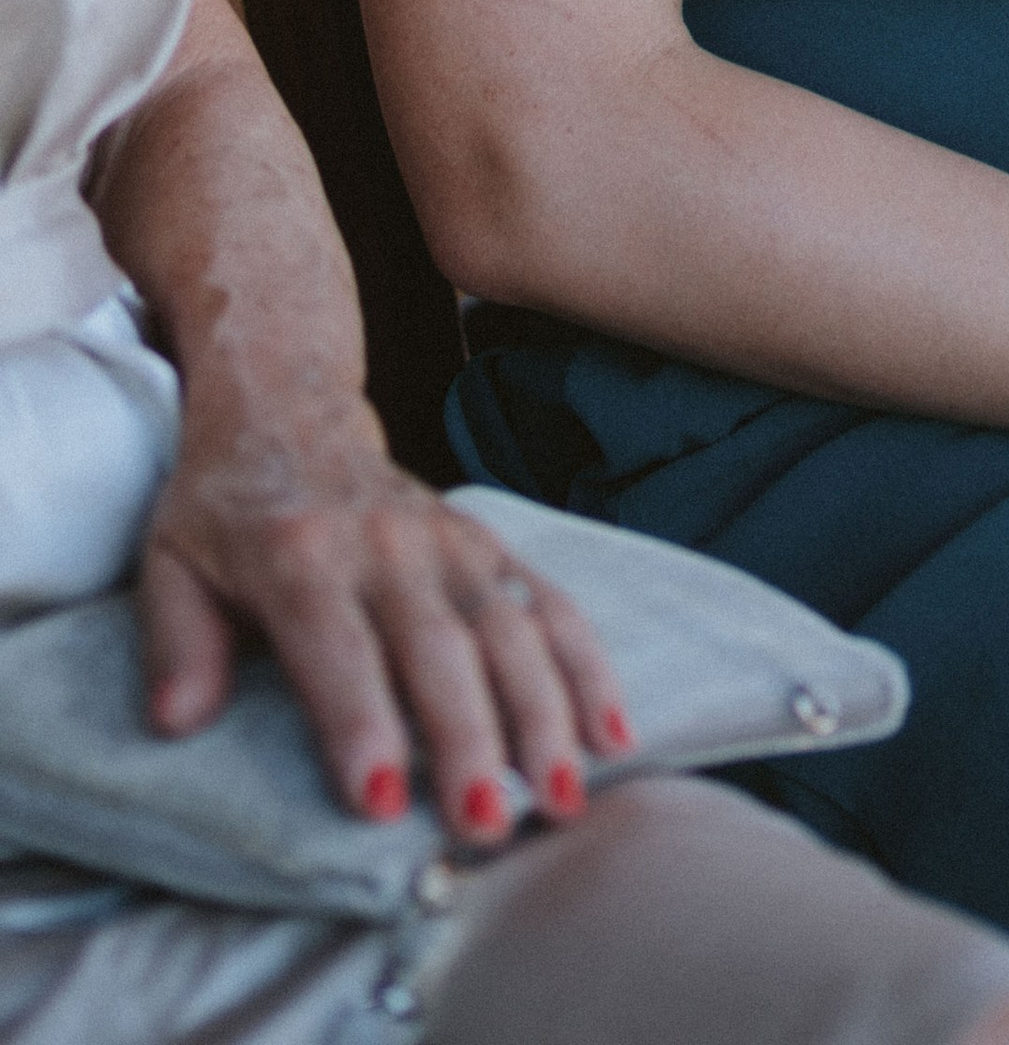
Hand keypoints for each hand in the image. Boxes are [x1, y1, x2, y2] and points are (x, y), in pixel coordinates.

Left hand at [139, 396, 633, 843]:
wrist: (289, 409)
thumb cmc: (225, 509)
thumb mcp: (170, 565)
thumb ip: (177, 643)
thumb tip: (178, 723)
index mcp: (299, 551)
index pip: (336, 645)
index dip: (358, 722)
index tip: (379, 800)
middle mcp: (386, 543)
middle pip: (438, 646)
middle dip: (468, 739)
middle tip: (486, 825)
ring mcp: (449, 540)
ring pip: (510, 627)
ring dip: (544, 713)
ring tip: (562, 795)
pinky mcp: (489, 546)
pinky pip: (551, 603)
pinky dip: (588, 667)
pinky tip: (612, 731)